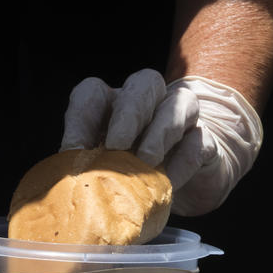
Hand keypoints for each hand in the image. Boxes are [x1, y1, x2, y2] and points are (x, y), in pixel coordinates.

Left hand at [60, 69, 262, 216]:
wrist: (186, 186)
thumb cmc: (135, 175)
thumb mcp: (107, 172)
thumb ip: (89, 171)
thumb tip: (66, 187)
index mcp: (113, 106)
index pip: (93, 93)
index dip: (81, 118)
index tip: (73, 150)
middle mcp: (149, 102)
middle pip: (142, 84)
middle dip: (128, 113)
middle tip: (116, 144)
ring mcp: (181, 118)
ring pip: (177, 104)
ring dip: (160, 131)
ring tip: (147, 159)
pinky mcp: (205, 141)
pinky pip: (197, 143)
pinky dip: (182, 162)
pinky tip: (169, 182)